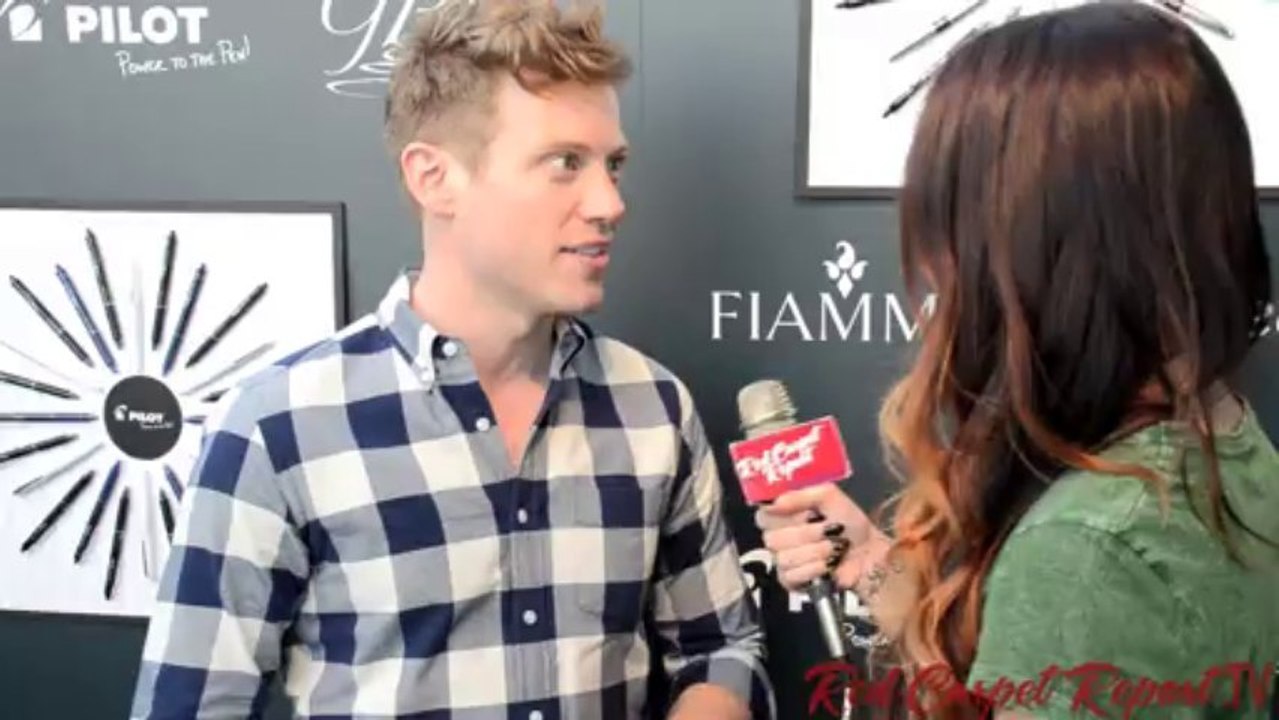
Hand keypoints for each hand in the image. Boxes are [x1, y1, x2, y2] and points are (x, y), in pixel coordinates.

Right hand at [754, 484, 888, 593]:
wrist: (867, 552)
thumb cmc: (848, 522)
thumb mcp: (829, 496)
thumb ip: (801, 494)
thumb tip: (775, 503)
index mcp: (782, 515)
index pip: (763, 515)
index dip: (784, 515)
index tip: (807, 513)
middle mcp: (777, 537)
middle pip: (772, 538)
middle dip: (806, 534)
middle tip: (827, 531)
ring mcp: (782, 560)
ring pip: (783, 557)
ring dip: (814, 552)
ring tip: (832, 549)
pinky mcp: (790, 581)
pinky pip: (790, 576)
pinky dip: (813, 569)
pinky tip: (827, 566)